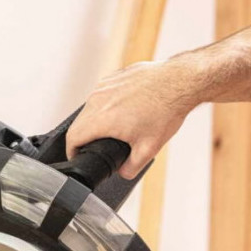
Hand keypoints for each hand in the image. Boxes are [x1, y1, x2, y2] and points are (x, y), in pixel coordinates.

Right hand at [66, 59, 200, 179]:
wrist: (178, 83)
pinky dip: (106, 105)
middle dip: (84, 137)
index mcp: (102, 119)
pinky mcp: (113, 78)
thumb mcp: (149, 149)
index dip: (72, 152)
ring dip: (94, 120)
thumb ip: (131, 168)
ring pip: (89, 107)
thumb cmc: (165, 112)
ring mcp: (104, 86)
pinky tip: (124, 110)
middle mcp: (98, 100)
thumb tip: (122, 173)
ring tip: (112, 129)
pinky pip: (101, 94)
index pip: (72, 138)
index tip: (77, 157)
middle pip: (79, 123)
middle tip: (96, 147)